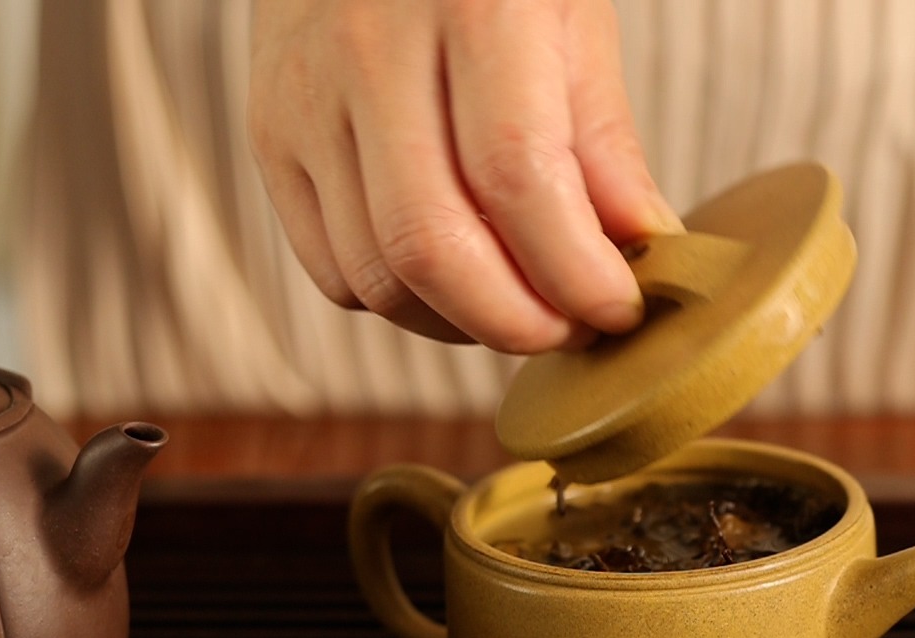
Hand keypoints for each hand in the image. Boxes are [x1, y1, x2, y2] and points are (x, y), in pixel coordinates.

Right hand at [248, 0, 681, 352]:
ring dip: (463, 324)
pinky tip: (455, 283)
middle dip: (517, 322)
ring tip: (522, 307)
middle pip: (431, 246)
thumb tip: (646, 250)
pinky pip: (333, 270)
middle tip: (572, 329)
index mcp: (474, 8)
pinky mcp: (268, 137)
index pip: (518, 178)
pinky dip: (403, 303)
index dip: (576, 270)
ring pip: (376, 274)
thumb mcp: (571, 22)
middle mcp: (371, 52)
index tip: (620, 307)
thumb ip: (605, 141)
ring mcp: (305, 98)